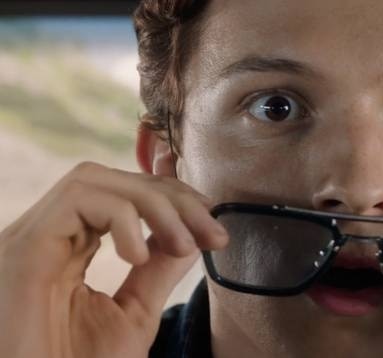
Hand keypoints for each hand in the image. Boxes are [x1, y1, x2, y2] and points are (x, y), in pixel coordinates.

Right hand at [0, 162, 227, 357]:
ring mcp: (31, 238)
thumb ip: (159, 270)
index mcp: (69, 247)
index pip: (121, 193)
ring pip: (96, 180)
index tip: (212, 220)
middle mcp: (47, 235)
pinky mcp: (23, 247)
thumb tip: (190, 233)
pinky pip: (77, 200)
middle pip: (113, 180)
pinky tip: (138, 257)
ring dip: (154, 203)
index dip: (171, 195)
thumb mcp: (134, 313)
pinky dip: (122, 217)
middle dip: (173, 198)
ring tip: (183, 244)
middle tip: (212, 233)